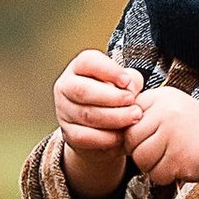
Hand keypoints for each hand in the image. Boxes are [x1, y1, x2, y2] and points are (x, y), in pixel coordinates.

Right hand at [54, 47, 141, 191]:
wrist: (103, 130)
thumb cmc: (115, 99)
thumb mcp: (125, 84)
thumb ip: (131, 80)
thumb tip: (130, 86)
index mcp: (79, 67)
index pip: (88, 61)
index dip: (108, 70)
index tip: (126, 81)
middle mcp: (66, 87)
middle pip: (82, 90)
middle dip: (111, 97)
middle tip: (132, 101)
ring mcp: (64, 111)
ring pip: (86, 114)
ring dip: (114, 117)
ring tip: (134, 117)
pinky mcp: (68, 134)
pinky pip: (86, 136)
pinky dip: (107, 137)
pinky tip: (122, 135)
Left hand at [125, 79, 198, 191]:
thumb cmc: (195, 128)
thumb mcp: (171, 107)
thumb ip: (146, 111)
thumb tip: (114, 124)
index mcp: (162, 97)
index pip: (128, 118)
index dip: (133, 133)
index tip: (145, 138)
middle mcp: (168, 113)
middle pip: (132, 140)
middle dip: (140, 151)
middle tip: (157, 152)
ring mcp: (175, 135)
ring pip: (141, 159)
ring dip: (151, 166)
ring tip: (168, 159)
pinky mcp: (181, 158)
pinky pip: (156, 174)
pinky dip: (164, 176)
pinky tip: (177, 167)